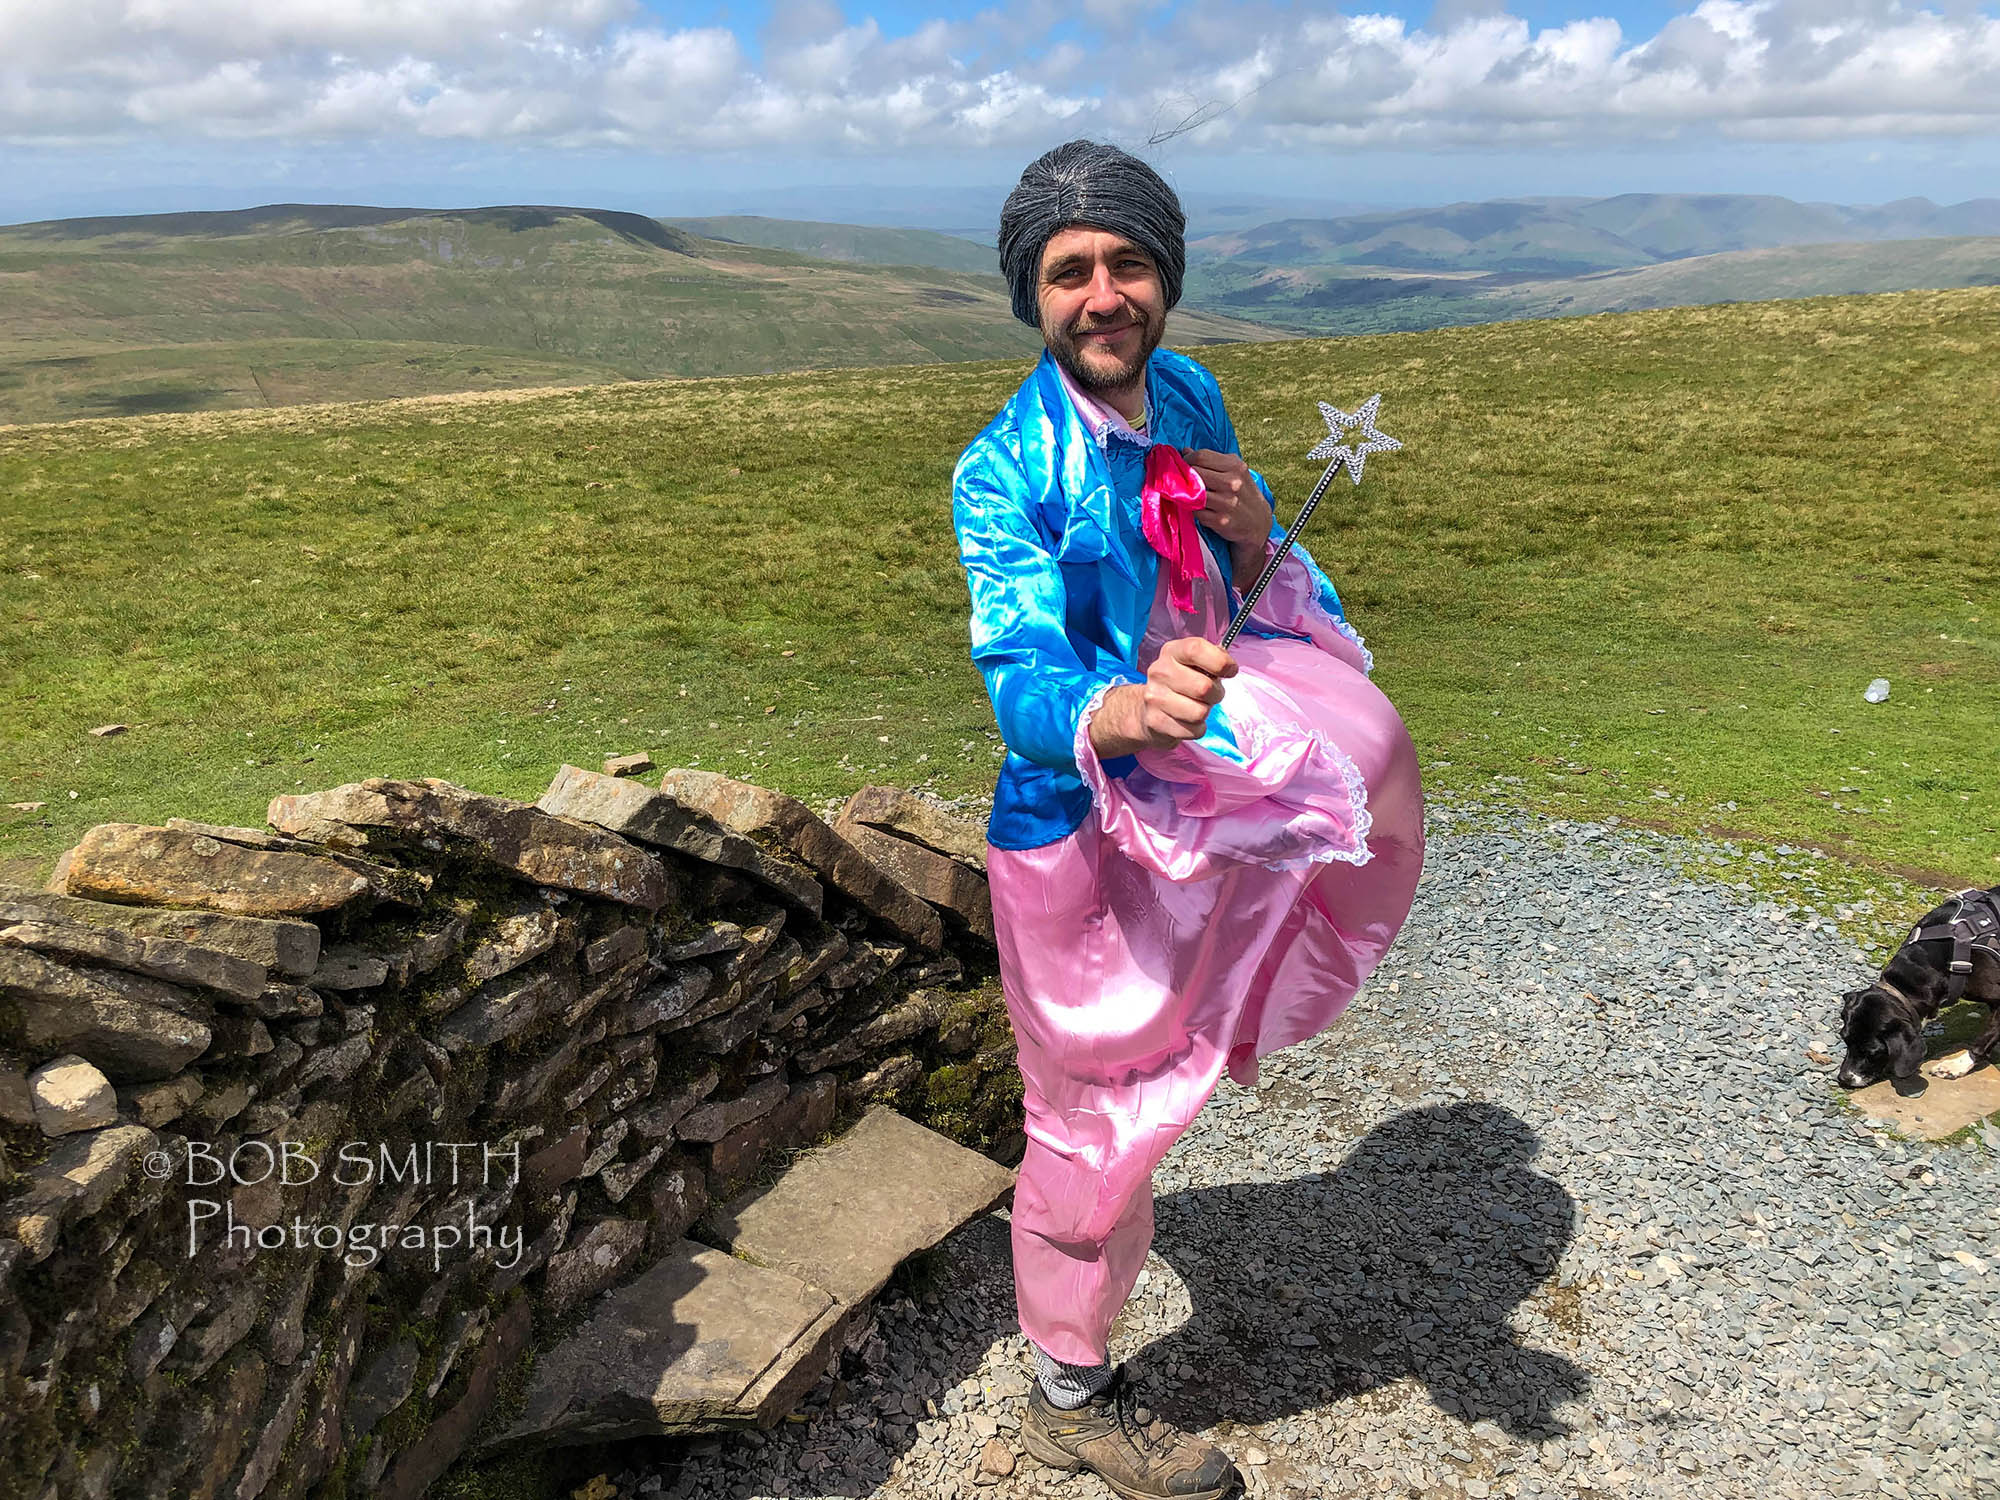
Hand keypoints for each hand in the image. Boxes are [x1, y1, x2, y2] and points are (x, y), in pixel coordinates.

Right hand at [1088, 637, 1237, 758]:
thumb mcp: (1195, 663)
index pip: (1196, 649)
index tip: (1230, 671)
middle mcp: (1159, 672)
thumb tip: (1229, 666)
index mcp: (1172, 652)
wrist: (1147, 710)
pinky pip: (1194, 731)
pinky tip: (1186, 720)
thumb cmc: (1181, 683)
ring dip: (1206, 712)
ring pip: (1200, 712)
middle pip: (1204, 687)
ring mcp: (1155, 698)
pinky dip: (1197, 729)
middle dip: (1216, 694)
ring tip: (1196, 706)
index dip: (1220, 662)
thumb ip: (1214, 658)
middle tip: (1210, 694)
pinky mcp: (1156, 722)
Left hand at [1180, 448, 1271, 545]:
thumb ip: (1211, 460)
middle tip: (1184, 478)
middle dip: (1185, 474)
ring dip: (1188, 493)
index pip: (1201, 456)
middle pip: (1195, 472)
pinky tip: (1201, 508)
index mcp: (1236, 467)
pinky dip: (1194, 509)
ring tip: (1192, 493)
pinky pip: (1196, 511)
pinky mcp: (1220, 520)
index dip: (1188, 459)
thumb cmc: (1243, 491)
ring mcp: (1227, 503)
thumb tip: (1185, 450)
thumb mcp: (1235, 471)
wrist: (1258, 521)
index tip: (1185, 463)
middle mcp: (1232, 483)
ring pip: (1193, 492)